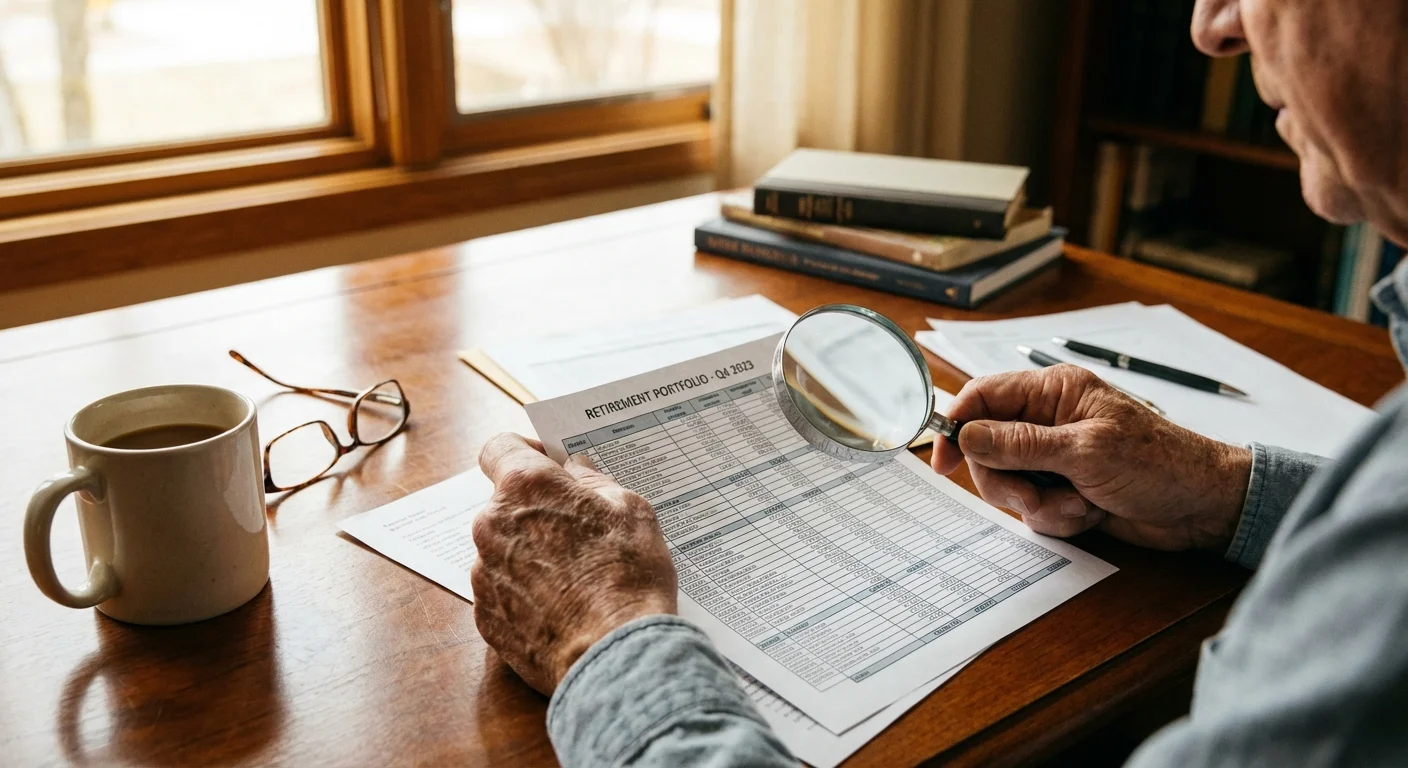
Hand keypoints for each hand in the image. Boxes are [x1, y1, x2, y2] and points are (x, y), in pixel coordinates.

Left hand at [471, 433, 676, 694]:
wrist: (614, 654)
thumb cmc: (627, 576)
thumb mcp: (630, 509)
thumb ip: (594, 481)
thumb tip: (577, 471)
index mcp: (523, 487)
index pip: (500, 447)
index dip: (525, 451)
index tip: (549, 464)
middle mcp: (492, 525)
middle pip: (505, 504)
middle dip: (536, 510)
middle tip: (579, 528)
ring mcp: (484, 574)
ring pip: (503, 549)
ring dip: (531, 553)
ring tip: (576, 576)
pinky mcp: (486, 616)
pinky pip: (503, 591)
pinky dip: (526, 593)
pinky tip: (563, 605)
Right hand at [931, 365, 1252, 551]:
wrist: (1201, 508)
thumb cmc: (1158, 464)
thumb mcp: (1085, 451)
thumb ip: (1021, 443)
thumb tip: (967, 434)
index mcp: (1053, 392)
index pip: (983, 397)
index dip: (956, 425)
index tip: (944, 461)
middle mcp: (1047, 421)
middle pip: (986, 449)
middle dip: (1008, 481)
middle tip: (1036, 494)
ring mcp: (1053, 458)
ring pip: (1007, 484)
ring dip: (1038, 504)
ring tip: (1077, 505)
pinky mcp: (1062, 490)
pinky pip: (1031, 509)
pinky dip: (1057, 518)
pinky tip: (1090, 513)